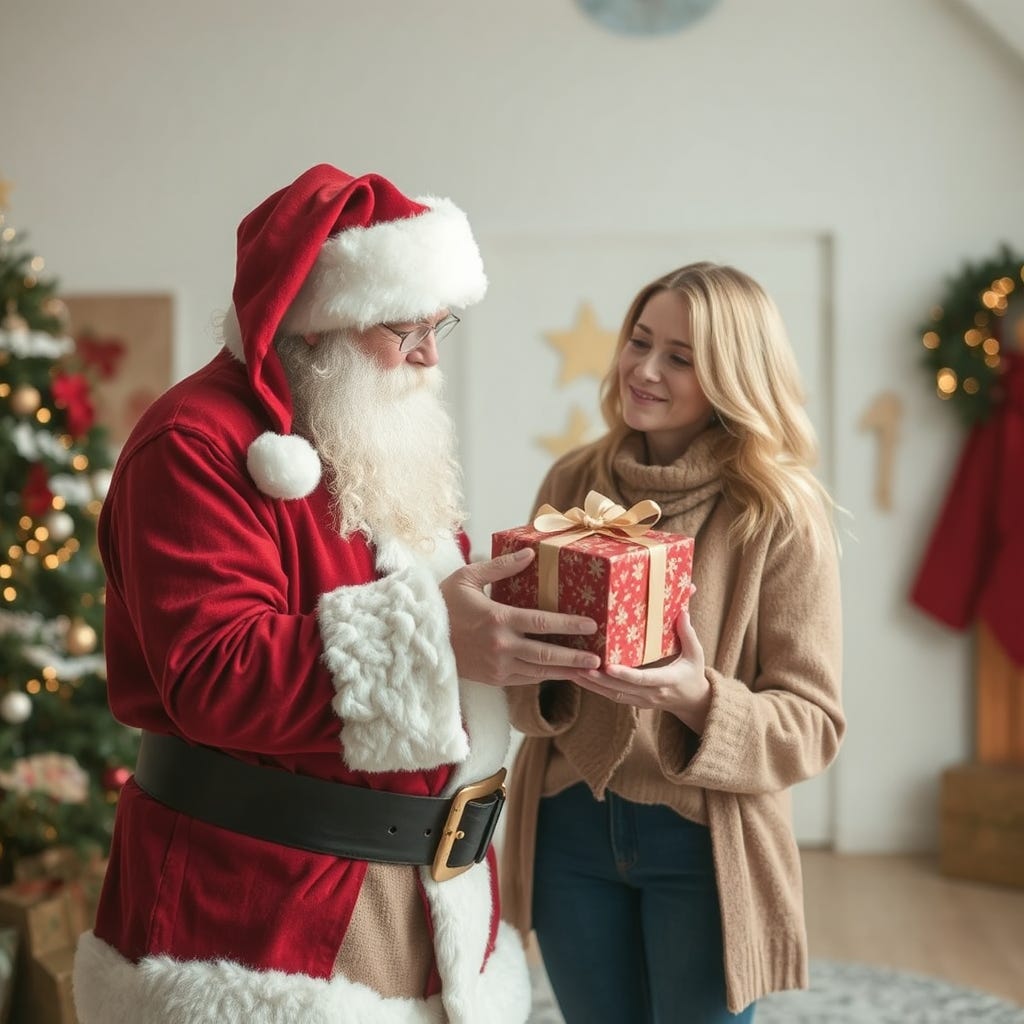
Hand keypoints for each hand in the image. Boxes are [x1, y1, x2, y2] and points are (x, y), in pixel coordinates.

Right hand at [441, 548, 600, 686]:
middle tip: (599, 659)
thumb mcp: (468, 578)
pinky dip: (544, 676)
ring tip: (588, 671)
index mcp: (497, 620)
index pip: (542, 624)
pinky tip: (559, 672)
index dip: (569, 625)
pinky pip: (525, 679)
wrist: (417, 638)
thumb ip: (501, 567)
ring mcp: (497, 666)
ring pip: (538, 673)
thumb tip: (530, 555)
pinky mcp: (493, 679)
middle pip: (547, 655)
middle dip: (576, 658)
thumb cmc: (443, 603)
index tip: (591, 625)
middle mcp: (500, 647)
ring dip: (565, 672)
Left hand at [566, 601, 710, 732]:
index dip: (625, 674)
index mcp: (667, 680)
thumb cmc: (694, 673)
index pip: (643, 679)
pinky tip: (580, 677)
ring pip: (612, 695)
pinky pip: (611, 696)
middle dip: (598, 679)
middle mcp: (651, 694)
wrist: (693, 702)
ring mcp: (641, 700)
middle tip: (579, 666)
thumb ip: (688, 633)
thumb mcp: (696, 654)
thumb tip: (681, 611)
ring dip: (591, 685)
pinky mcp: (634, 701)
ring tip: (572, 671)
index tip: (608, 666)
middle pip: (620, 689)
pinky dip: (595, 688)